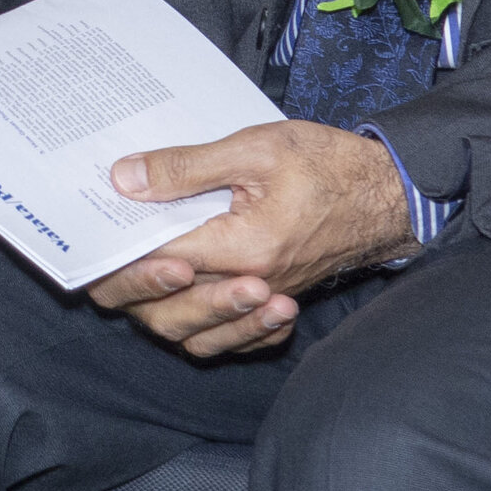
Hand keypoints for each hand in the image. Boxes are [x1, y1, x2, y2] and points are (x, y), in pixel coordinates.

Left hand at [83, 120, 415, 358]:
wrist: (393, 191)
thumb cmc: (329, 164)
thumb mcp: (256, 148)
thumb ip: (187, 168)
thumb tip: (125, 181)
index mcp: (244, 248)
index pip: (162, 265)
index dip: (123, 256)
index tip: (97, 233)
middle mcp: (255, 284)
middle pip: (172, 314)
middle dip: (133, 291)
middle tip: (106, 262)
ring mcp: (268, 298)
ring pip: (199, 336)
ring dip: (165, 314)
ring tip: (148, 276)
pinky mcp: (279, 299)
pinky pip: (237, 341)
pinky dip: (210, 334)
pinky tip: (195, 310)